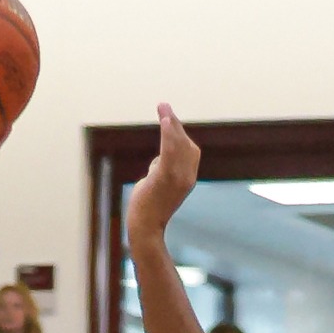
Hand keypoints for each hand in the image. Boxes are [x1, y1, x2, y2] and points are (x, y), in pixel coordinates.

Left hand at [126, 103, 199, 241]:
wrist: (145, 227)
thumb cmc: (149, 208)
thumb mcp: (157, 185)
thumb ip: (160, 172)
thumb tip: (156, 163)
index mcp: (187, 177)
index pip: (187, 148)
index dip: (178, 132)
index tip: (168, 117)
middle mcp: (187, 175)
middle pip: (183, 143)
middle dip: (173, 123)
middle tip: (163, 105)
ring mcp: (178, 177)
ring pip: (177, 144)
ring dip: (170, 124)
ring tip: (163, 107)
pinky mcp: (166, 178)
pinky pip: (169, 151)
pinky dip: (168, 134)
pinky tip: (164, 121)